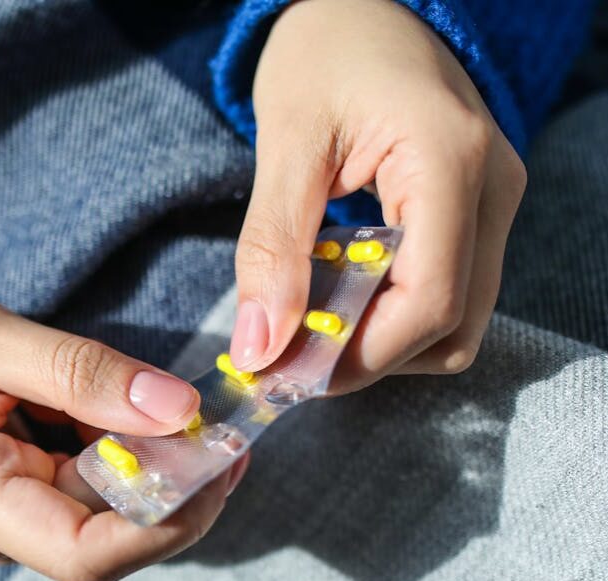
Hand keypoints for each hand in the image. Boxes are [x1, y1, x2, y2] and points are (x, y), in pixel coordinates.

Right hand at [0, 297, 248, 580]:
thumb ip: (75, 369)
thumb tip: (176, 408)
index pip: (87, 556)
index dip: (169, 521)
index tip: (219, 460)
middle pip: (113, 539)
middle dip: (179, 486)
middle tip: (222, 421)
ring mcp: (9, 525)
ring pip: (110, 516)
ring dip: (157, 466)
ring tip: (177, 407)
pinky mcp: (21, 504)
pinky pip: (91, 492)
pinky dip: (126, 454)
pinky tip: (129, 410)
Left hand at [229, 0, 526, 390]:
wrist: (361, 5)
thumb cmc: (323, 52)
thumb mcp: (285, 145)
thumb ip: (271, 249)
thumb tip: (259, 347)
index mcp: (450, 163)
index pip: (430, 301)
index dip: (359, 356)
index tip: (288, 372)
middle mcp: (493, 190)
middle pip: (451, 326)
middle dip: (367, 357)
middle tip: (289, 355)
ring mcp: (493, 202)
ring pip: (455, 321)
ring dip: (380, 341)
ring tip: (309, 318)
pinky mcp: (475, 211)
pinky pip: (447, 291)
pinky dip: (390, 312)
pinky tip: (337, 291)